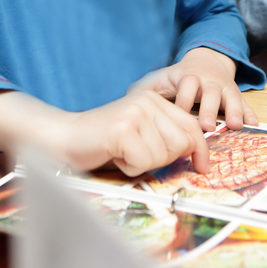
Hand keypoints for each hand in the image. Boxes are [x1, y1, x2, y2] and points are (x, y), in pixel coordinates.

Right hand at [54, 89, 210, 176]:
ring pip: (163, 155)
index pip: (191, 126)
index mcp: (153, 100)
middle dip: (164, 159)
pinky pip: (143, 162)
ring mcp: (134, 113)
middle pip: (181, 143)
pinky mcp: (122, 130)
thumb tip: (196, 152)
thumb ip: (166, 136)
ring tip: (123, 153)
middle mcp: (147, 101)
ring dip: (143, 164)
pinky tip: (115, 156)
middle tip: (138, 156)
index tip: (202, 166)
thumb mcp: (141, 133)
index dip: (201, 150)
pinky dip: (130, 168)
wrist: (64, 137)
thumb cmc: (103, 141)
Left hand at [130, 47, 256, 132]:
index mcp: (189, 76)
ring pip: (231, 97)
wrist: (206, 60)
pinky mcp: (236, 95)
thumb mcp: (161, 79)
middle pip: (210, 92)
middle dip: (208, 109)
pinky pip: (246, 104)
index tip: (180, 115)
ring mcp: (224, 88)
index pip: (186, 85)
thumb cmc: (178, 77)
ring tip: (235, 125)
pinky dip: (250, 113)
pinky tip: (254, 124)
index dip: (183, 100)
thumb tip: (128, 101)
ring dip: (233, 111)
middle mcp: (209, 81)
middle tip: (207, 126)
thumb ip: (146, 89)